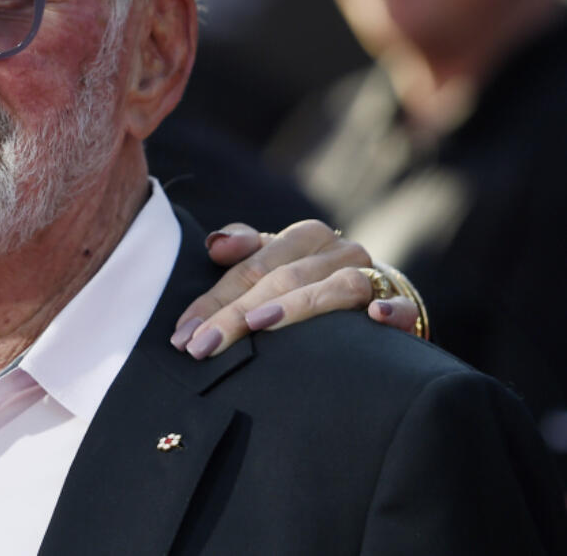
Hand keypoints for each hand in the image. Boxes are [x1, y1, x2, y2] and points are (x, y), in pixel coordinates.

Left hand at [170, 220, 421, 358]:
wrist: (383, 299)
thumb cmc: (313, 282)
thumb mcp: (276, 262)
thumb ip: (244, 250)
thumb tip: (214, 245)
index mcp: (304, 237)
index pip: (250, 267)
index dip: (213, 301)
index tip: (183, 334)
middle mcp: (338, 250)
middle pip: (282, 278)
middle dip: (237, 314)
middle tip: (202, 347)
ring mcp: (373, 276)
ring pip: (335, 287)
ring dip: (298, 306)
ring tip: (259, 326)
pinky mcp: (403, 304)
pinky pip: (402, 306)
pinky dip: (392, 311)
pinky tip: (376, 320)